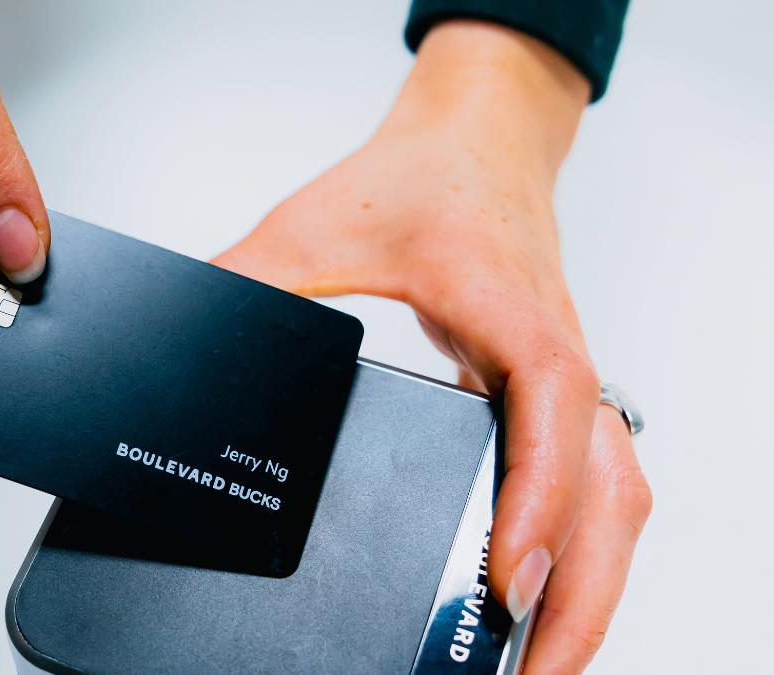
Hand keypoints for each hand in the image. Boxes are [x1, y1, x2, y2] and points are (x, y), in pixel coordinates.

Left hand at [215, 22, 650, 672]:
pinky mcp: (549, 399)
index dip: (538, 498)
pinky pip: (593, 485)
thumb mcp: (312, 230)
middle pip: (606, 486)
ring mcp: (560, 381)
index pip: (550, 411)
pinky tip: (541, 598)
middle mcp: (552, 354)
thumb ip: (247, 289)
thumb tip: (178, 351)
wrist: (475, 142)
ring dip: (591, 585)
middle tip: (528, 671)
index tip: (503, 577)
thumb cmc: (417, 178)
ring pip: (613, 497)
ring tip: (536, 663)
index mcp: (506, 309)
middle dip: (580, 589)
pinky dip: (582, 551)